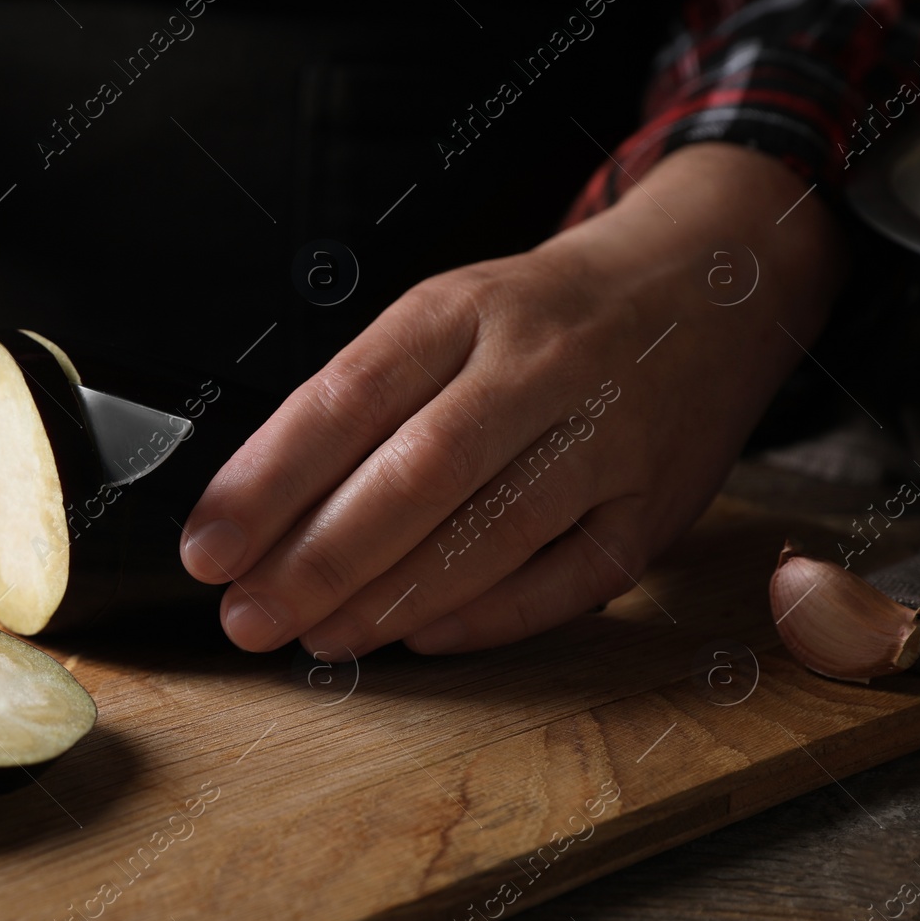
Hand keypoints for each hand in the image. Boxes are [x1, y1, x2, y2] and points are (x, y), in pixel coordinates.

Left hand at [180, 143, 843, 657]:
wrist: (710, 282)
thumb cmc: (546, 315)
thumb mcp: (450, 312)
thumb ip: (368, 396)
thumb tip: (262, 506)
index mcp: (465, 309)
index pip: (348, 398)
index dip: (268, 482)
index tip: (209, 546)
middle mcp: (540, 366)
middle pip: (417, 473)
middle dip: (319, 558)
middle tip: (247, 616)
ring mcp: (611, 438)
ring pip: (491, 531)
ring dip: (390, 599)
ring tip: (314, 637)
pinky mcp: (659, 507)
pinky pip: (569, 579)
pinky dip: (487, 617)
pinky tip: (417, 638)